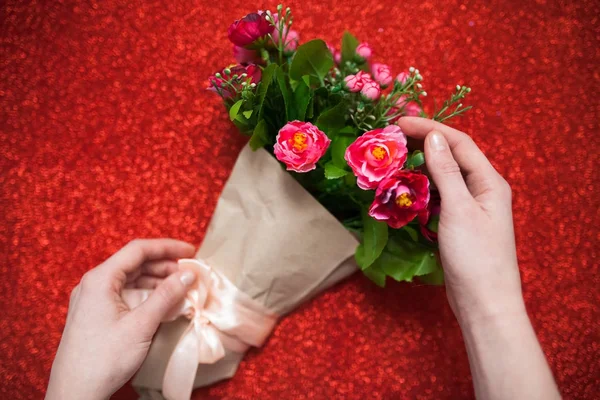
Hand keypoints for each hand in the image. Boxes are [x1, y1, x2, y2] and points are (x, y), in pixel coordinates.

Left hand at [46, 239, 196, 399]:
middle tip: (190, 273)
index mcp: (100, 279)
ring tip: (181, 288)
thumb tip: (188, 275)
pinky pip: (124, 294)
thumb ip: (166, 296)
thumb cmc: (103, 359)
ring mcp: (92, 299)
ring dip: (156, 281)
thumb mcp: (141, 325)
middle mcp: (93, 284)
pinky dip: (145, 295)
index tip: (191, 252)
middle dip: (164, 265)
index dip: (167, 247)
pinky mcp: (95, 314)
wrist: (75, 393)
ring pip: (130, 279)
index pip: (138, 250)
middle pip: (134, 263)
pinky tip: (163, 303)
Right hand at [398, 117, 524, 324]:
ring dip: (419, 165)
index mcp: (489, 182)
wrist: (483, 303)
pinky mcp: (458, 224)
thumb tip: (434, 137)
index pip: (459, 143)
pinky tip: (404, 187)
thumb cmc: (476, 257)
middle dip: (423, 143)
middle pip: (451, 156)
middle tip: (392, 138)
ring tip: (393, 158)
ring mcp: (470, 207)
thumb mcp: (459, 210)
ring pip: (443, 176)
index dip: (430, 128)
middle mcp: (482, 190)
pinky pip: (438, 196)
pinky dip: (421, 188)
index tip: (399, 123)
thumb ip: (446, 172)